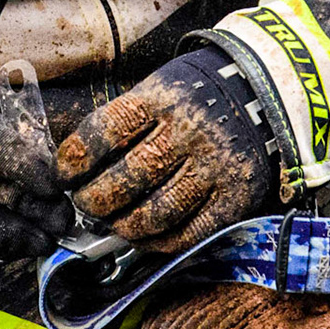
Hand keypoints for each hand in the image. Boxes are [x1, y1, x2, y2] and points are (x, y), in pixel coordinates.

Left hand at [57, 48, 275, 252]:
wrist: (265, 91)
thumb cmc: (198, 92)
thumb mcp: (161, 86)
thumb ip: (127, 121)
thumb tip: (80, 164)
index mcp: (163, 98)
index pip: (105, 132)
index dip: (76, 159)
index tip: (64, 174)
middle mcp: (189, 133)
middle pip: (127, 178)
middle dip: (95, 199)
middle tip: (83, 205)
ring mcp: (214, 167)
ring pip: (156, 212)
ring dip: (123, 226)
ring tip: (110, 224)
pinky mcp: (235, 198)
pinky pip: (190, 233)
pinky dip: (160, 242)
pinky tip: (144, 238)